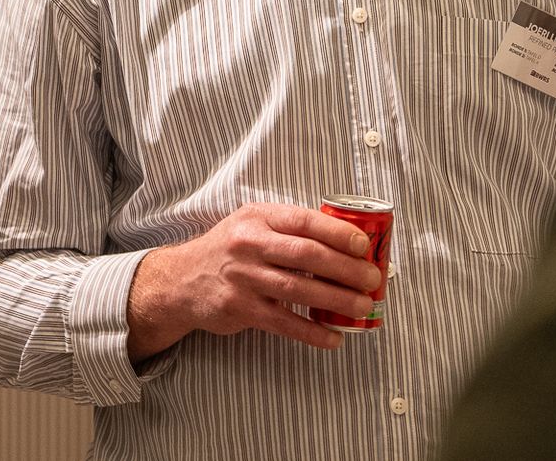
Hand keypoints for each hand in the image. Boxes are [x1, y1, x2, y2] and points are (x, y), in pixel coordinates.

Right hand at [126, 202, 384, 360]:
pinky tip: (333, 337)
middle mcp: (249, 243)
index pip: (304, 221)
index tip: (364, 246)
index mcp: (258, 217)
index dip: (338, 232)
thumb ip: (289, 229)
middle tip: (372, 279)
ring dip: (337, 299)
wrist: (182, 279)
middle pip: (307, 254)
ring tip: (363, 306)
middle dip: (346, 268)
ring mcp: (244, 277)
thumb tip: (343, 242)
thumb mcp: (252, 225)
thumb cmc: (229, 250)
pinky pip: (284, 322)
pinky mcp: (240, 308)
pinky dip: (312, 332)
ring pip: (299, 288)